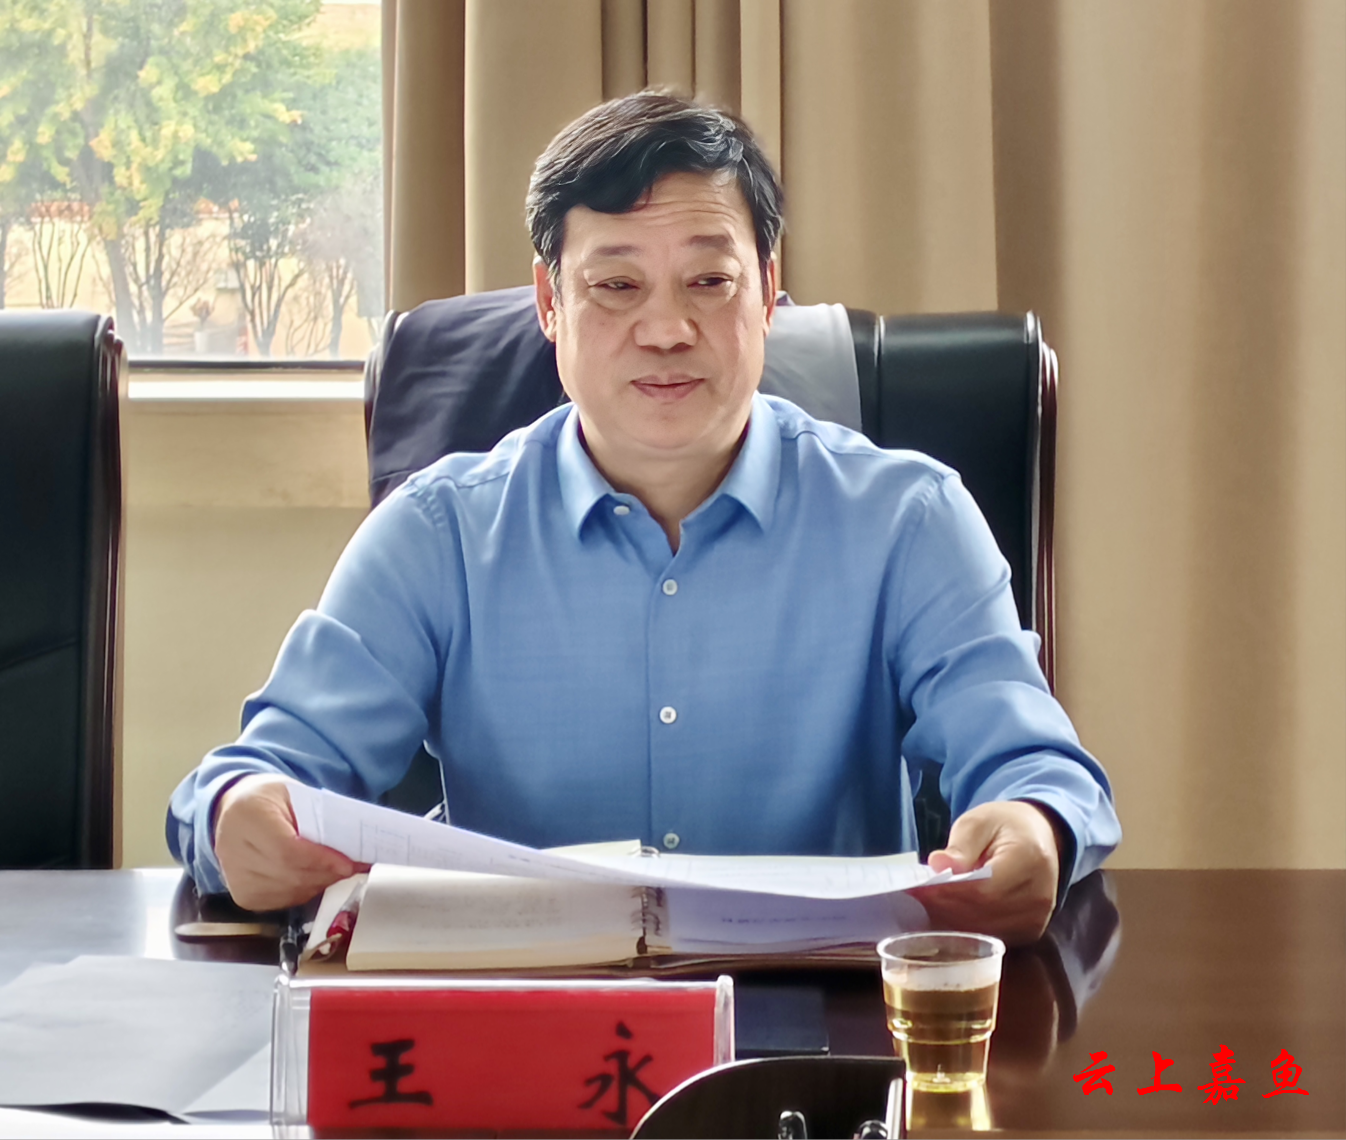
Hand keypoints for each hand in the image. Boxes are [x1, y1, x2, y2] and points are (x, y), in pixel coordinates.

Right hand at [213, 774, 362, 910]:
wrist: (232, 813)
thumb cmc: (269, 799)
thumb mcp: (293, 793)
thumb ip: (317, 816)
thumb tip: (352, 843)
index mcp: (246, 815)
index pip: (286, 849)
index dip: (320, 860)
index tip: (347, 863)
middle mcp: (233, 850)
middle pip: (290, 874)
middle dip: (327, 873)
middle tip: (355, 866)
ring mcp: (236, 878)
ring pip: (290, 891)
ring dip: (321, 883)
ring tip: (340, 869)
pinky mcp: (243, 896)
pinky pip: (284, 900)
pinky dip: (307, 891)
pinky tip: (317, 876)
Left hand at [909, 800, 1062, 944]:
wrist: (1039, 837)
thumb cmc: (1005, 826)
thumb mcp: (980, 821)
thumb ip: (960, 845)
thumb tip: (939, 865)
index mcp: (1030, 860)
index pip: (985, 890)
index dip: (949, 893)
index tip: (918, 888)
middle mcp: (1039, 896)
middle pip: (983, 914)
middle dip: (944, 907)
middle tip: (914, 898)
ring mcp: (1037, 918)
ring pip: (984, 930)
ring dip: (951, 920)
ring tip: (926, 903)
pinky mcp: (1029, 932)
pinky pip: (991, 936)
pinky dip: (965, 928)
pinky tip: (945, 913)